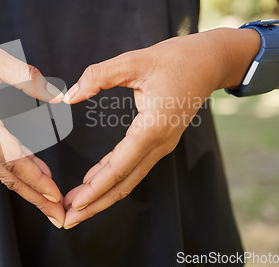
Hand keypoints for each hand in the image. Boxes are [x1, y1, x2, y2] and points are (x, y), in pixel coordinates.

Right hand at [0, 27, 65, 227]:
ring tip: (51, 200)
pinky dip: (17, 169)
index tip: (57, 197)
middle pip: (8, 175)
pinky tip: (35, 171)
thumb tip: (58, 96)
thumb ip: (27, 78)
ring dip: (27, 186)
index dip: (37, 180)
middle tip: (60, 217)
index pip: (13, 160)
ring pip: (3, 169)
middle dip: (36, 197)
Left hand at [61, 29, 238, 228]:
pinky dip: (112, 177)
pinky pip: (132, 165)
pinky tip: (93, 181)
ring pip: (128, 178)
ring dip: (102, 194)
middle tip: (68, 219)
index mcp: (153, 128)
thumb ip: (99, 76)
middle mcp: (159, 143)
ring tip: (76, 205)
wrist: (210, 61)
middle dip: (95, 203)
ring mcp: (161, 145)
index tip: (74, 205)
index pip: (119, 167)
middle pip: (123, 183)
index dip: (94, 189)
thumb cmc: (177, 58)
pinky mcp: (158, 140)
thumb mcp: (135, 60)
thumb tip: (69, 95)